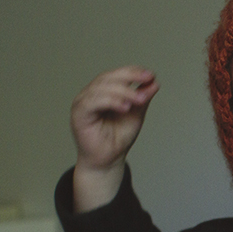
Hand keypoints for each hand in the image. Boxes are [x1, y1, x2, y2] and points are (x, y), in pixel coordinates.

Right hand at [70, 66, 158, 211]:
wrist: (108, 159)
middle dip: (130, 77)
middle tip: (147, 81)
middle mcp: (92, 93)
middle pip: (109, 78)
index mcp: (104, 91)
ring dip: (123, 91)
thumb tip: (153, 82)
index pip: (117, 74)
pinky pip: (93, 102)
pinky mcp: (79, 113)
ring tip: (140, 99)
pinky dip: (110, 101)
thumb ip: (142, 98)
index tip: (150, 75)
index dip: (133, 71)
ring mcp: (83, 102)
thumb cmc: (118, 138)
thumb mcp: (136, 115)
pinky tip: (125, 107)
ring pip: (102, 88)